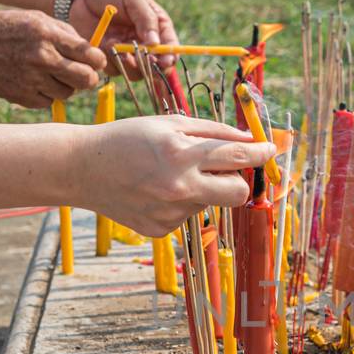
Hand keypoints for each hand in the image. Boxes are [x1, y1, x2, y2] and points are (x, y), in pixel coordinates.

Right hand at [0, 9, 109, 107]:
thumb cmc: (4, 28)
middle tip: (83, 75)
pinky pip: (48, 102)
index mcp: (48, 35)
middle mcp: (42, 58)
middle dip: (88, 78)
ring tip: (51, 74)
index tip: (96, 62)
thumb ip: (65, 33)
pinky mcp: (21, 97)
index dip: (98, 61)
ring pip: (67, 94)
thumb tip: (91, 50)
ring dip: (65, 86)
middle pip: (85, 79)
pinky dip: (46, 95)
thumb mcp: (36, 18)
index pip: (90, 55)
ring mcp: (31, 80)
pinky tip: (35, 82)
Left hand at [70, 0, 178, 77]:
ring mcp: (128, 54)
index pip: (170, 48)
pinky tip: (104, 43)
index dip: (169, 57)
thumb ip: (146, 19)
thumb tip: (156, 43)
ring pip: (136, 73)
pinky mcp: (110, 59)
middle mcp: (145, 44)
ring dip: (129, 64)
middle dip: (150, 66)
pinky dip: (111, 61)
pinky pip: (115, 70)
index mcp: (157, 28)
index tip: (165, 62)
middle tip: (142, 59)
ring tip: (116, 45)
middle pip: (156, 67)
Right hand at [73, 116, 275, 236]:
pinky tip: (155, 190)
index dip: (261, 153)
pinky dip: (181, 201)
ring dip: (201, 187)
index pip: (238, 156)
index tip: (271, 150)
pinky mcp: (161, 230)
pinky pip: (188, 214)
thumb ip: (212, 132)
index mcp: (181, 154)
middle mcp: (178, 187)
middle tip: (227, 167)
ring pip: (209, 201)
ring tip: (167, 174)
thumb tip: (249, 140)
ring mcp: (170, 213)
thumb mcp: (169, 123)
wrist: (82, 169)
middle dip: (241, 180)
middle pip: (238, 193)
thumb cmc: (128, 139)